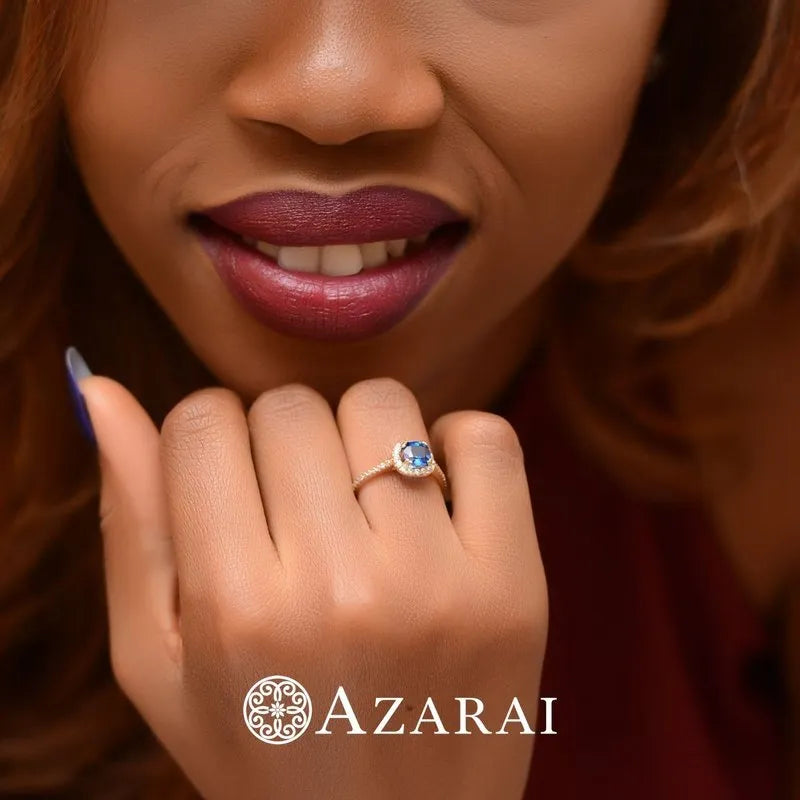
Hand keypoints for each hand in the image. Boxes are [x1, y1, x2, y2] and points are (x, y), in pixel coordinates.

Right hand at [78, 373, 547, 799]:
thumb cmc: (262, 747)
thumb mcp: (157, 662)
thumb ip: (132, 523)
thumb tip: (103, 389)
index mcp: (235, 607)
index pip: (203, 424)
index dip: (209, 439)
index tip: (230, 477)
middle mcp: (338, 587)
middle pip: (290, 408)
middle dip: (280, 441)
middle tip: (298, 506)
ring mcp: (437, 581)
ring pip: (381, 404)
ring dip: (361, 434)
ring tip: (362, 502)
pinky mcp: (515, 582)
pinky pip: (485, 436)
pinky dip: (457, 443)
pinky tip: (433, 499)